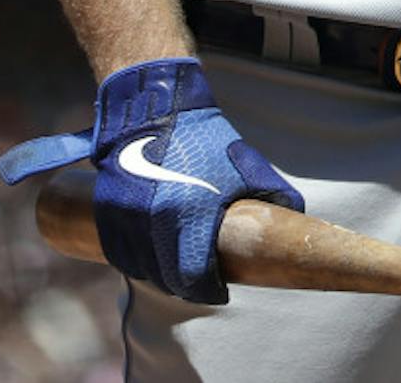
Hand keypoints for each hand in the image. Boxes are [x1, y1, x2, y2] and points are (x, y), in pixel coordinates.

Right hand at [90, 58, 303, 302]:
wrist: (152, 111)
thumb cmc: (202, 138)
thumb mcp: (244, 164)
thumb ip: (272, 191)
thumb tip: (294, 213)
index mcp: (189, 215)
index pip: (193, 277)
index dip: (207, 289)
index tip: (217, 289)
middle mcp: (153, 223)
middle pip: (166, 278)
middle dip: (185, 285)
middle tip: (199, 281)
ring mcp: (125, 219)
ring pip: (141, 268)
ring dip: (160, 274)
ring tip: (177, 269)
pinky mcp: (106, 212)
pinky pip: (119, 253)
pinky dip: (135, 261)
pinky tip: (151, 258)